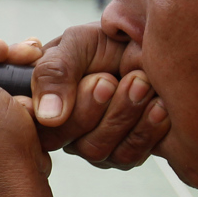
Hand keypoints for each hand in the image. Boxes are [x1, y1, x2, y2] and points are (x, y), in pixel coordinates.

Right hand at [27, 24, 169, 169]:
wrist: (146, 45)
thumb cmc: (106, 40)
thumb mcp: (76, 43)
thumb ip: (55, 72)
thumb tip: (48, 117)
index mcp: (43, 103)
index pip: (38, 125)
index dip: (63, 111)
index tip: (99, 81)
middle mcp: (64, 130)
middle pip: (68, 141)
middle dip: (95, 109)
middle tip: (116, 78)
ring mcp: (93, 144)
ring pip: (98, 151)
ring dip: (123, 115)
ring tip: (142, 83)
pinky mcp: (123, 152)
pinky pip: (128, 156)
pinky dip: (146, 131)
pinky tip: (159, 105)